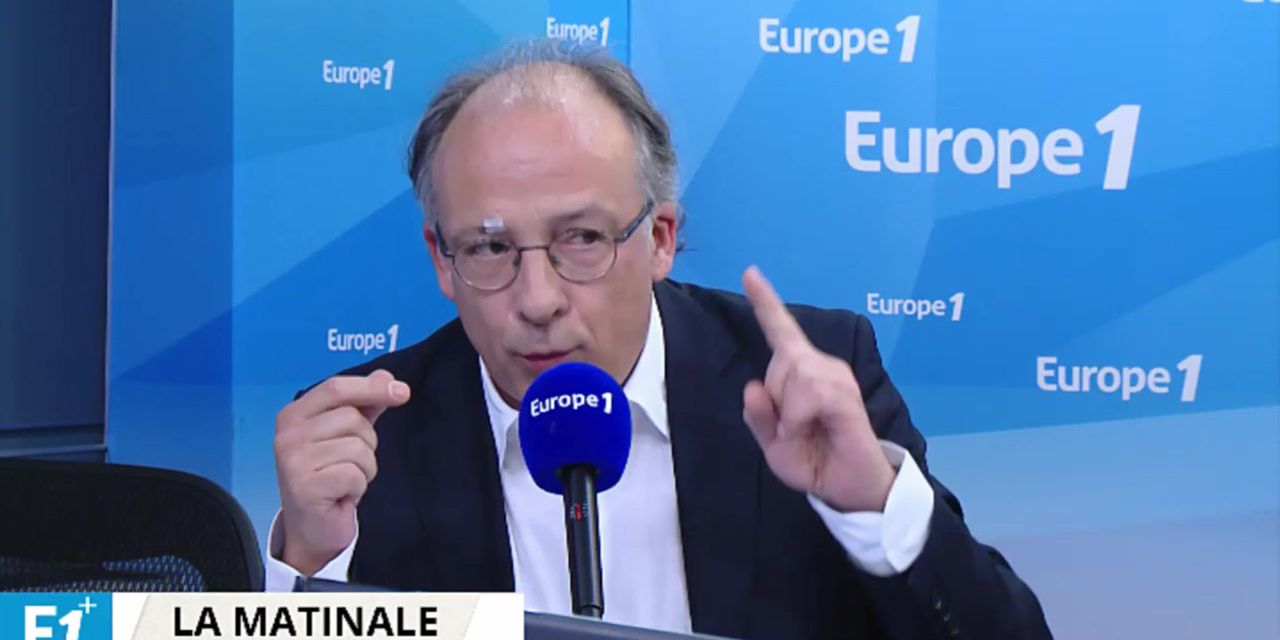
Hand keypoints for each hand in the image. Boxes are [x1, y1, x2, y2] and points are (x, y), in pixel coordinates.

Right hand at [273, 369, 410, 574]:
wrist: (313, 528)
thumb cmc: (330, 477)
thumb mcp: (346, 435)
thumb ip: (364, 404)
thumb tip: (387, 377)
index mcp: (294, 415)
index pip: (336, 388)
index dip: (371, 387)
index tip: (402, 392)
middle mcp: (287, 434)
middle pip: (352, 419)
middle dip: (367, 442)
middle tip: (350, 464)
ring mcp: (293, 461)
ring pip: (358, 447)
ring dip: (364, 468)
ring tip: (345, 480)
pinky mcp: (305, 487)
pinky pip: (354, 474)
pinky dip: (358, 486)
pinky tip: (342, 495)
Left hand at [741, 266, 895, 512]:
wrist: (846, 488)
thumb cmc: (812, 459)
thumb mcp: (772, 443)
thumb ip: (758, 416)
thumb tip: (754, 387)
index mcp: (799, 373)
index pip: (780, 332)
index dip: (765, 302)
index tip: (749, 272)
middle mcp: (820, 366)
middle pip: (780, 358)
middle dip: (776, 398)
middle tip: (791, 429)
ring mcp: (836, 377)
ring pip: (793, 372)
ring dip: (788, 412)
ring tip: (804, 431)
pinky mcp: (845, 394)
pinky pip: (809, 392)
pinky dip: (798, 416)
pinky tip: (809, 429)